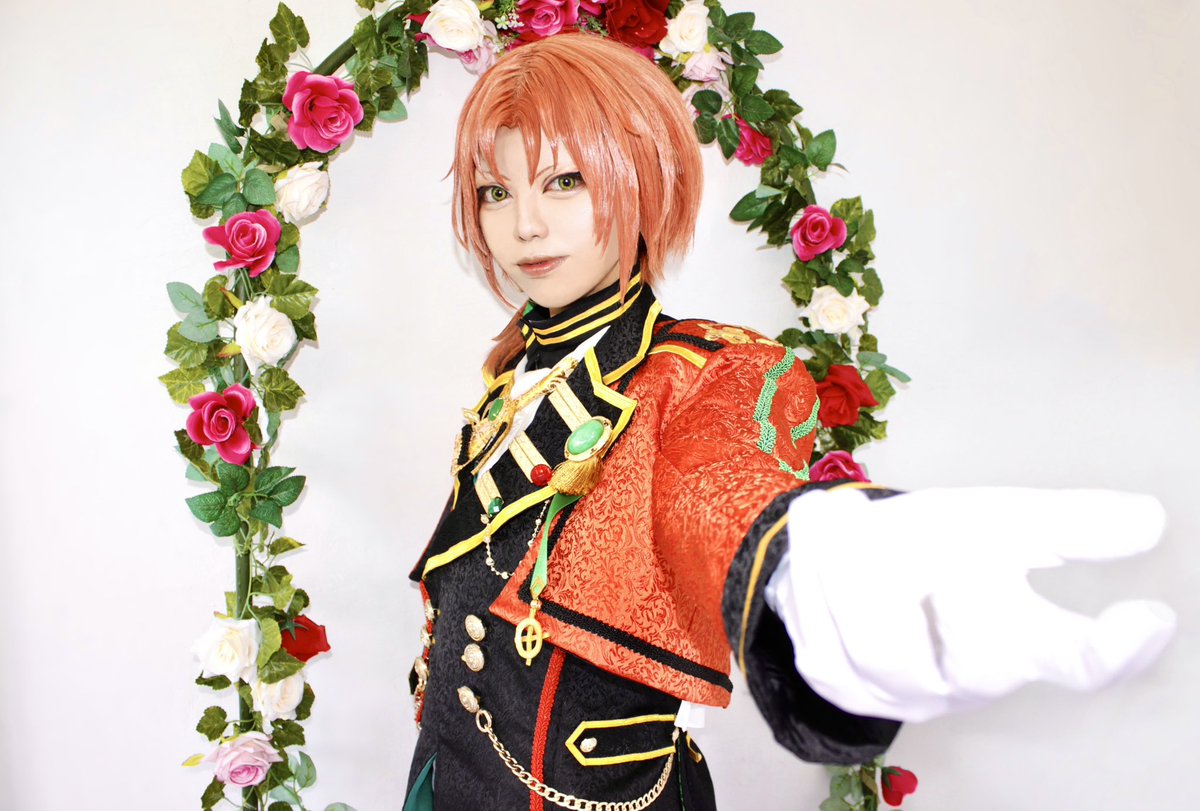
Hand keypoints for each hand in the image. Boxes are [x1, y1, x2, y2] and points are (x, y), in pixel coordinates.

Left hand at [769, 486, 1176, 721]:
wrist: (847, 558)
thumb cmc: (938, 544)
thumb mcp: (1003, 520)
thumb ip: (1067, 523)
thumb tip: (1148, 518)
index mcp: (1018, 639)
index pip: (1075, 660)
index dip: (1111, 650)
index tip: (1149, 618)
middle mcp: (962, 680)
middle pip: (976, 663)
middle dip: (952, 597)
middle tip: (924, 540)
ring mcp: (899, 691)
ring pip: (880, 648)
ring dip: (858, 568)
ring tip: (845, 512)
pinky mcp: (838, 682)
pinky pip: (820, 635)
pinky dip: (812, 570)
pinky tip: (816, 522)